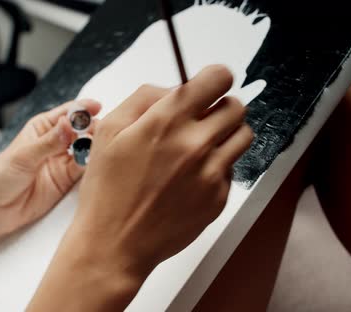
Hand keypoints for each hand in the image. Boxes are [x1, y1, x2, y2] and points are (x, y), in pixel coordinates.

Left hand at [0, 99, 101, 238]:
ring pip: (87, 149)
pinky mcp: (68, 180)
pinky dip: (93, 166)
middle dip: (92, 128)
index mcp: (42, 128)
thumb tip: (68, 125)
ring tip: (97, 147)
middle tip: (97, 132)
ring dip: (94, 146)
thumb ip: (48, 142)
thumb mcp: (23, 156)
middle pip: (81, 129)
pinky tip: (95, 164)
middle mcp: (55, 142)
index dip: (83, 109)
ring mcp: (63, 161)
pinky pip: (85, 170)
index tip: (96, 107)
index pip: (67, 113)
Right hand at [30, 65, 254, 310]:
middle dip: (220, 107)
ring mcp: (211, 173)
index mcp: (167, 121)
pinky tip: (191, 178)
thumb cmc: (107, 189)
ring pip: (243, 136)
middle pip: (237, 107)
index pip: (218, 78)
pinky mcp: (219, 198)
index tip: (209, 86)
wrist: (115, 243)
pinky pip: (232, 169)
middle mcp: (195, 144)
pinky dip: (217, 167)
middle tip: (201, 120)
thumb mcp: (109, 130)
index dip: (215, 78)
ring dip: (226, 134)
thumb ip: (145, 97)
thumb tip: (175, 88)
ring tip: (200, 147)